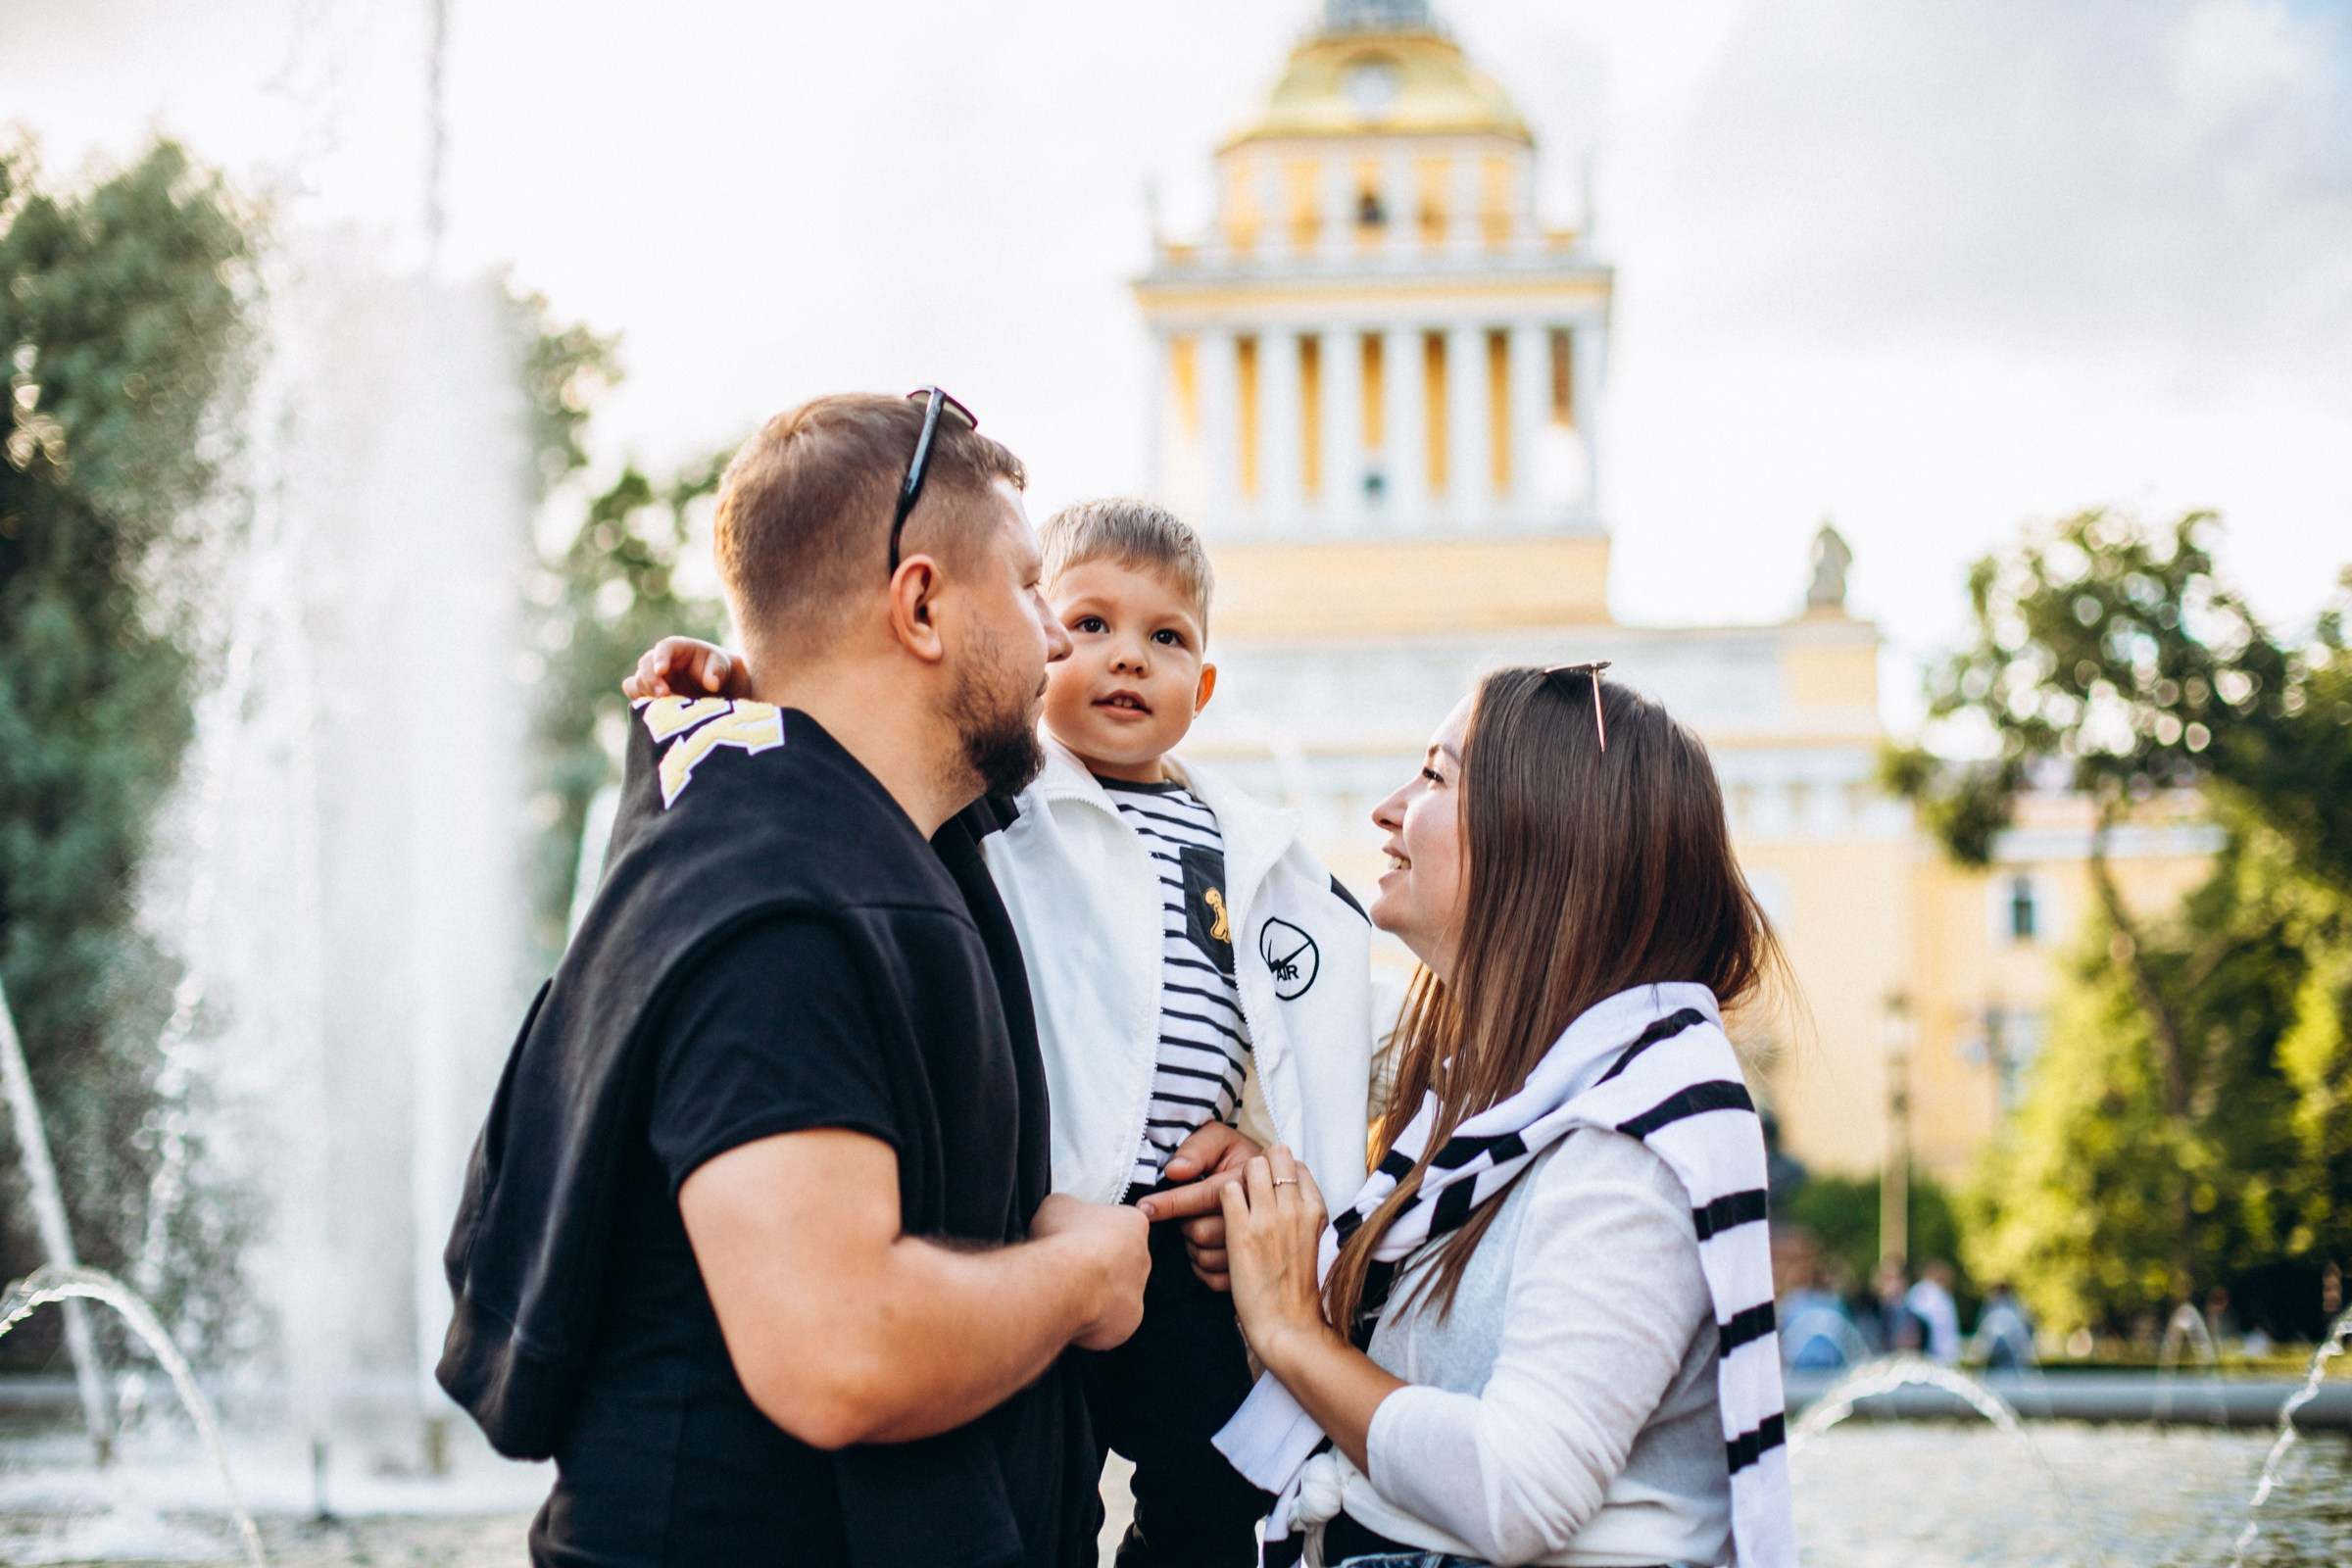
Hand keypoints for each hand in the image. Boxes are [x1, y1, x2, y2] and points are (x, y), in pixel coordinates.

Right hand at [623, 636, 752, 701]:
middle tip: (664, 695)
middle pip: (645, 665)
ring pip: (636, 682)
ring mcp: (653, 679)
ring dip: (645, 693)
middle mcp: (660, 662)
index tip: (661, 670)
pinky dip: (640, 703)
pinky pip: (636, 697)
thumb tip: (712, 684)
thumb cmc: (718, 671)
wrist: (718, 689)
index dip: (660, 658)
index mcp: (677, 648)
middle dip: (650, 679)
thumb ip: (717, 672)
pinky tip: (653, 712)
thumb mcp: (722, 667)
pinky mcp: (650, 695)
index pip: (664, 648)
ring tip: (662, 706)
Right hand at [1029, 1194, 1149, 1351]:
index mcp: (1133, 1224)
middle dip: (1100, 1265)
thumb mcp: (1058, 1205)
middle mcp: (1143, 1259)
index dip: (1097, 1232)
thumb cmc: (1063, 1239)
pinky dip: (1093, 1321)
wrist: (1064, 1281)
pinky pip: (1110, 1322)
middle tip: (1071, 1268)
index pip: (1122, 1225)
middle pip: (1122, 1261)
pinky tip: (1073, 1313)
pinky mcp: (1128, 1323)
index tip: (1078, 1238)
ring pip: (1117, 1294)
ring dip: (1097, 1294)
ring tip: (1068, 1293)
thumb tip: (1064, 1216)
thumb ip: (1070, 1210)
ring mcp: (1138, 1293)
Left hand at [1136, 1122, 1260, 1290]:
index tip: (1144, 1208)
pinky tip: (1205, 1247)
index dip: (1171, 1203)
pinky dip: (1202, 1266)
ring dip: (1192, 1244)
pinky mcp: (1252, 1269)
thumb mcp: (1222, 1139)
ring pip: (1205, 1257)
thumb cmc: (1238, 1157)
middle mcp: (1257, 1217)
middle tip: (1189, 1212)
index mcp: (1247, 1182)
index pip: (1203, 1197)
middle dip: (1184, 1222)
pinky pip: (1214, 1279)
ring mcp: (1257, 1248)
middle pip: (1201, 1232)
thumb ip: (1198, 1149)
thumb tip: (1174, 1171)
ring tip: (1199, 1225)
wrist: (1274, 1181)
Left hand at [1220, 1146, 1335, 1375]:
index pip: (1294, 1162)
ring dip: (1235, 1179)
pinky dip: (1220, 1201)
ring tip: (1230, 1203)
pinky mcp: (1241, 1232)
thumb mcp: (1313, 1241)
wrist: (1289, 1324)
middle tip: (1245, 1187)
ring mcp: (1268, 1218)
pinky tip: (1220, 1220)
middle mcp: (1295, 1208)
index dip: (1276, 1169)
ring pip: (1248, 1166)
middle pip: (1272, 1155)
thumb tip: (1288, 1190)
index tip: (1266, 1185)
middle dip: (1255, 1166)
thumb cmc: (1297, 1286)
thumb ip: (1302, 1211)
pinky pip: (1225, 1191)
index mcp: (1315, 1209)